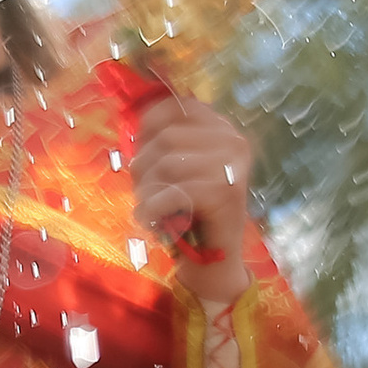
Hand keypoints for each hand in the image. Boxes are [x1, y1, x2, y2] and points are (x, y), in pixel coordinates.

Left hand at [131, 91, 253, 303]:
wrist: (214, 261)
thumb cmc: (187, 211)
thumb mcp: (174, 168)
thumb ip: (160, 141)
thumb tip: (134, 120)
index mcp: (222, 129)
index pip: (176, 106)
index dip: (148, 126)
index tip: (142, 153)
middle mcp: (233, 141)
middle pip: (166, 138)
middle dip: (144, 168)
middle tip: (146, 193)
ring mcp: (232, 166)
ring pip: (166, 164)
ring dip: (147, 190)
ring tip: (150, 208)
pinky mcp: (225, 192)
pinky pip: (171, 191)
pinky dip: (153, 208)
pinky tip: (151, 220)